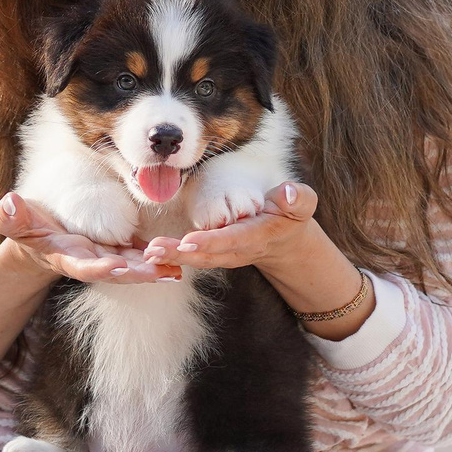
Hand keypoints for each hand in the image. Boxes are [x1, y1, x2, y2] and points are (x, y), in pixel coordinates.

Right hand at [0, 193, 179, 283]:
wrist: (36, 238)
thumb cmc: (25, 227)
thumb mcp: (14, 222)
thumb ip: (10, 217)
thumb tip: (7, 203)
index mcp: (65, 256)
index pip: (83, 266)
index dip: (99, 267)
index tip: (116, 265)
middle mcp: (88, 262)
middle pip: (115, 271)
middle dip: (136, 273)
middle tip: (159, 271)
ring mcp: (103, 258)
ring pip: (131, 266)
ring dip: (152, 269)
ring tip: (175, 269)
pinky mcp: (115, 250)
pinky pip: (138, 257)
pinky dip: (155, 261)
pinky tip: (176, 262)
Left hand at [144, 183, 373, 336]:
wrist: (287, 243)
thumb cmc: (290, 217)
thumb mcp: (302, 205)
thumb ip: (298, 199)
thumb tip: (290, 193)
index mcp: (258, 235)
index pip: (232, 239)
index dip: (211, 241)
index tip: (189, 241)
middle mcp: (239, 250)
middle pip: (208, 254)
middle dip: (181, 254)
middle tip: (154, 250)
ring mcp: (226, 256)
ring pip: (197, 259)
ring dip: (172, 257)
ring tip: (148, 252)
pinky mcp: (216, 255)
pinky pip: (193, 259)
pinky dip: (173, 258)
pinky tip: (151, 254)